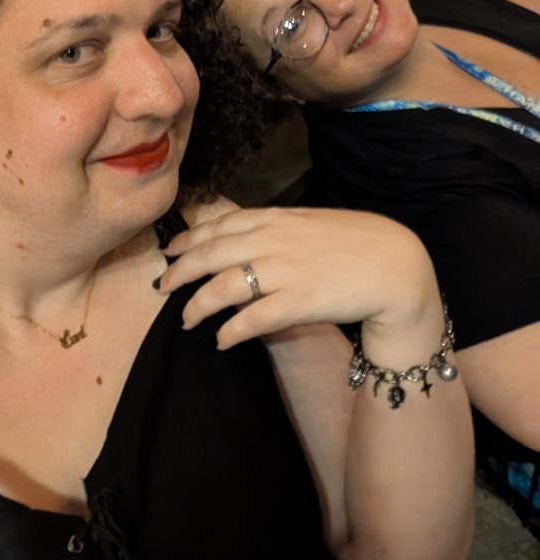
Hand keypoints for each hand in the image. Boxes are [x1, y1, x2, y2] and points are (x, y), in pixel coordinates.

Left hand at [159, 207, 438, 348]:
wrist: (395, 265)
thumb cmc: (353, 242)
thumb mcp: (307, 222)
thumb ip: (272, 228)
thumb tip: (239, 238)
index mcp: (273, 218)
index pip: (217, 227)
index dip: (188, 241)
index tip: (170, 251)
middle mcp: (271, 241)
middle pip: (209, 256)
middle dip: (180, 273)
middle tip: (163, 289)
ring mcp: (283, 271)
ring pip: (222, 288)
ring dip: (198, 306)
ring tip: (187, 320)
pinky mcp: (297, 301)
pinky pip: (252, 319)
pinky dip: (231, 332)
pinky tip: (221, 341)